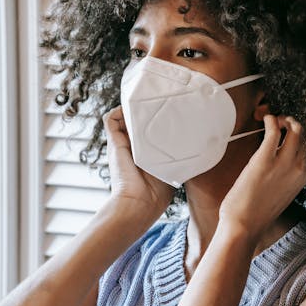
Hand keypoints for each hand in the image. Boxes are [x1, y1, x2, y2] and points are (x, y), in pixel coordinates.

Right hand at [102, 105, 175, 223]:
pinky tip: (133, 107)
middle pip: (134, 121)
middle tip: (159, 102)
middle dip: (145, 110)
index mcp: (143, 154)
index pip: (147, 131)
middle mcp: (131, 147)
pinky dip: (119, 110)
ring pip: (122, 117)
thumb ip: (177, 157)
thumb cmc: (156, 194)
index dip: (155, 120)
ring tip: (146, 102)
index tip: (168, 111)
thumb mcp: (171, 169)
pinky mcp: (114, 143)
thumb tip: (195, 146)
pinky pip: (110, 119)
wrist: (138, 203)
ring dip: (132, 108)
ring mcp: (121, 144)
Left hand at [219, 114, 305, 234]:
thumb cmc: (257, 213)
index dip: (298, 137)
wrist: (244, 226)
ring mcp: (284, 164)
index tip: (287, 133)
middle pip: (305, 136)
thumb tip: (278, 163)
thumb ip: (286, 176)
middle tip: (281, 123)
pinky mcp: (264, 159)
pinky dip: (272, 120)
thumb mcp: (281, 194)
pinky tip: (266, 118)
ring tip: (275, 120)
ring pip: (296, 130)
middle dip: (295, 124)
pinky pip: (274, 131)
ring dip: (286, 120)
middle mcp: (299, 168)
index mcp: (304, 177)